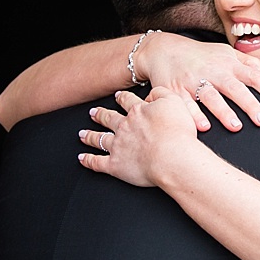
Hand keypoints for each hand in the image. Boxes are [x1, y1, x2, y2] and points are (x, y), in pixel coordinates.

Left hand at [79, 89, 201, 185]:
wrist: (173, 157)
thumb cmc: (177, 132)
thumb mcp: (175, 102)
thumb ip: (161, 93)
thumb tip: (151, 94)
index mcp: (138, 112)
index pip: (127, 101)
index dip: (122, 98)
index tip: (118, 97)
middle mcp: (124, 127)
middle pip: (108, 118)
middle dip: (100, 115)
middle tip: (93, 113)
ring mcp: (117, 146)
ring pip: (99, 139)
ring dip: (89, 136)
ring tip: (82, 134)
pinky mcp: (115, 165)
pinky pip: (97, 162)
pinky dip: (88, 160)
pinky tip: (82, 158)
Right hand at [137, 32, 259, 131]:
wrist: (163, 50)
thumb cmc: (200, 55)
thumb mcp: (225, 52)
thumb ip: (246, 62)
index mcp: (228, 64)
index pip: (253, 76)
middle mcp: (213, 71)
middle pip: (234, 87)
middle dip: (249, 104)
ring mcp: (193, 81)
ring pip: (210, 96)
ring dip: (223, 111)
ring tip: (236, 126)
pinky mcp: (175, 91)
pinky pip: (185, 104)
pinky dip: (194, 115)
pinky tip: (204, 127)